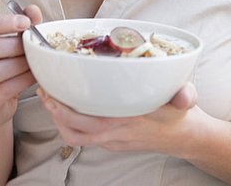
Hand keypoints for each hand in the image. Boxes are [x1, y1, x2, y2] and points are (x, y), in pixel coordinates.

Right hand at [0, 5, 42, 126]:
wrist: (0, 102)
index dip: (1, 21)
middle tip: (30, 46)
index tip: (25, 22)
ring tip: (33, 62)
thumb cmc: (9, 66)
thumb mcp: (17, 42)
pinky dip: (21, 81)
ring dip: (17, 65)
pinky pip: (1, 90)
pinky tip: (33, 76)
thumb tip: (33, 11)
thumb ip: (25, 24)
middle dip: (11, 45)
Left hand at [37, 82, 198, 154]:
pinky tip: (68, 106)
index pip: (92, 121)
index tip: (54, 91)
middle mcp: (118, 134)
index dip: (68, 110)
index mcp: (131, 121)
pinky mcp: (113, 142)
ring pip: (77, 138)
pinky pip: (84, 137)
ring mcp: (113, 140)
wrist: (186, 138)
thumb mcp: (187, 99)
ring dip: (59, 120)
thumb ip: (186, 96)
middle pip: (76, 132)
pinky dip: (70, 124)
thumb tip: (186, 95)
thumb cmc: (181, 115)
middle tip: (43, 90)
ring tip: (50, 98)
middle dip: (55, 112)